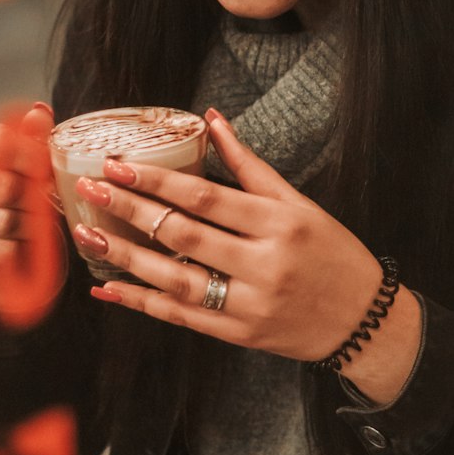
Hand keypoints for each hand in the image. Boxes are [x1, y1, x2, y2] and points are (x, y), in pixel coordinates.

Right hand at [0, 102, 64, 321]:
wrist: (3, 233)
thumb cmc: (22, 188)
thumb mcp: (35, 160)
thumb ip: (36, 137)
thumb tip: (39, 112)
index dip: (27, 156)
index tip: (45, 168)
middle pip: (0, 186)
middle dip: (29, 199)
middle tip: (42, 203)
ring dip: (22, 226)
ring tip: (29, 224)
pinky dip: (9, 249)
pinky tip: (14, 243)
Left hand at [73, 109, 421, 401]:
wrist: (364, 322)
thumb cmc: (333, 254)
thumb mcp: (300, 204)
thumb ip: (251, 166)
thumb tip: (212, 120)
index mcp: (279, 223)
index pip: (206, 197)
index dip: (157, 181)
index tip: (117, 165)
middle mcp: (263, 263)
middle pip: (183, 235)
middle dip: (130, 211)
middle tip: (88, 190)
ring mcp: (249, 303)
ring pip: (176, 279)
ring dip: (126, 258)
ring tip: (88, 234)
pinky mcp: (239, 334)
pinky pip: (182, 317)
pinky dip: (142, 302)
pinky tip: (109, 288)